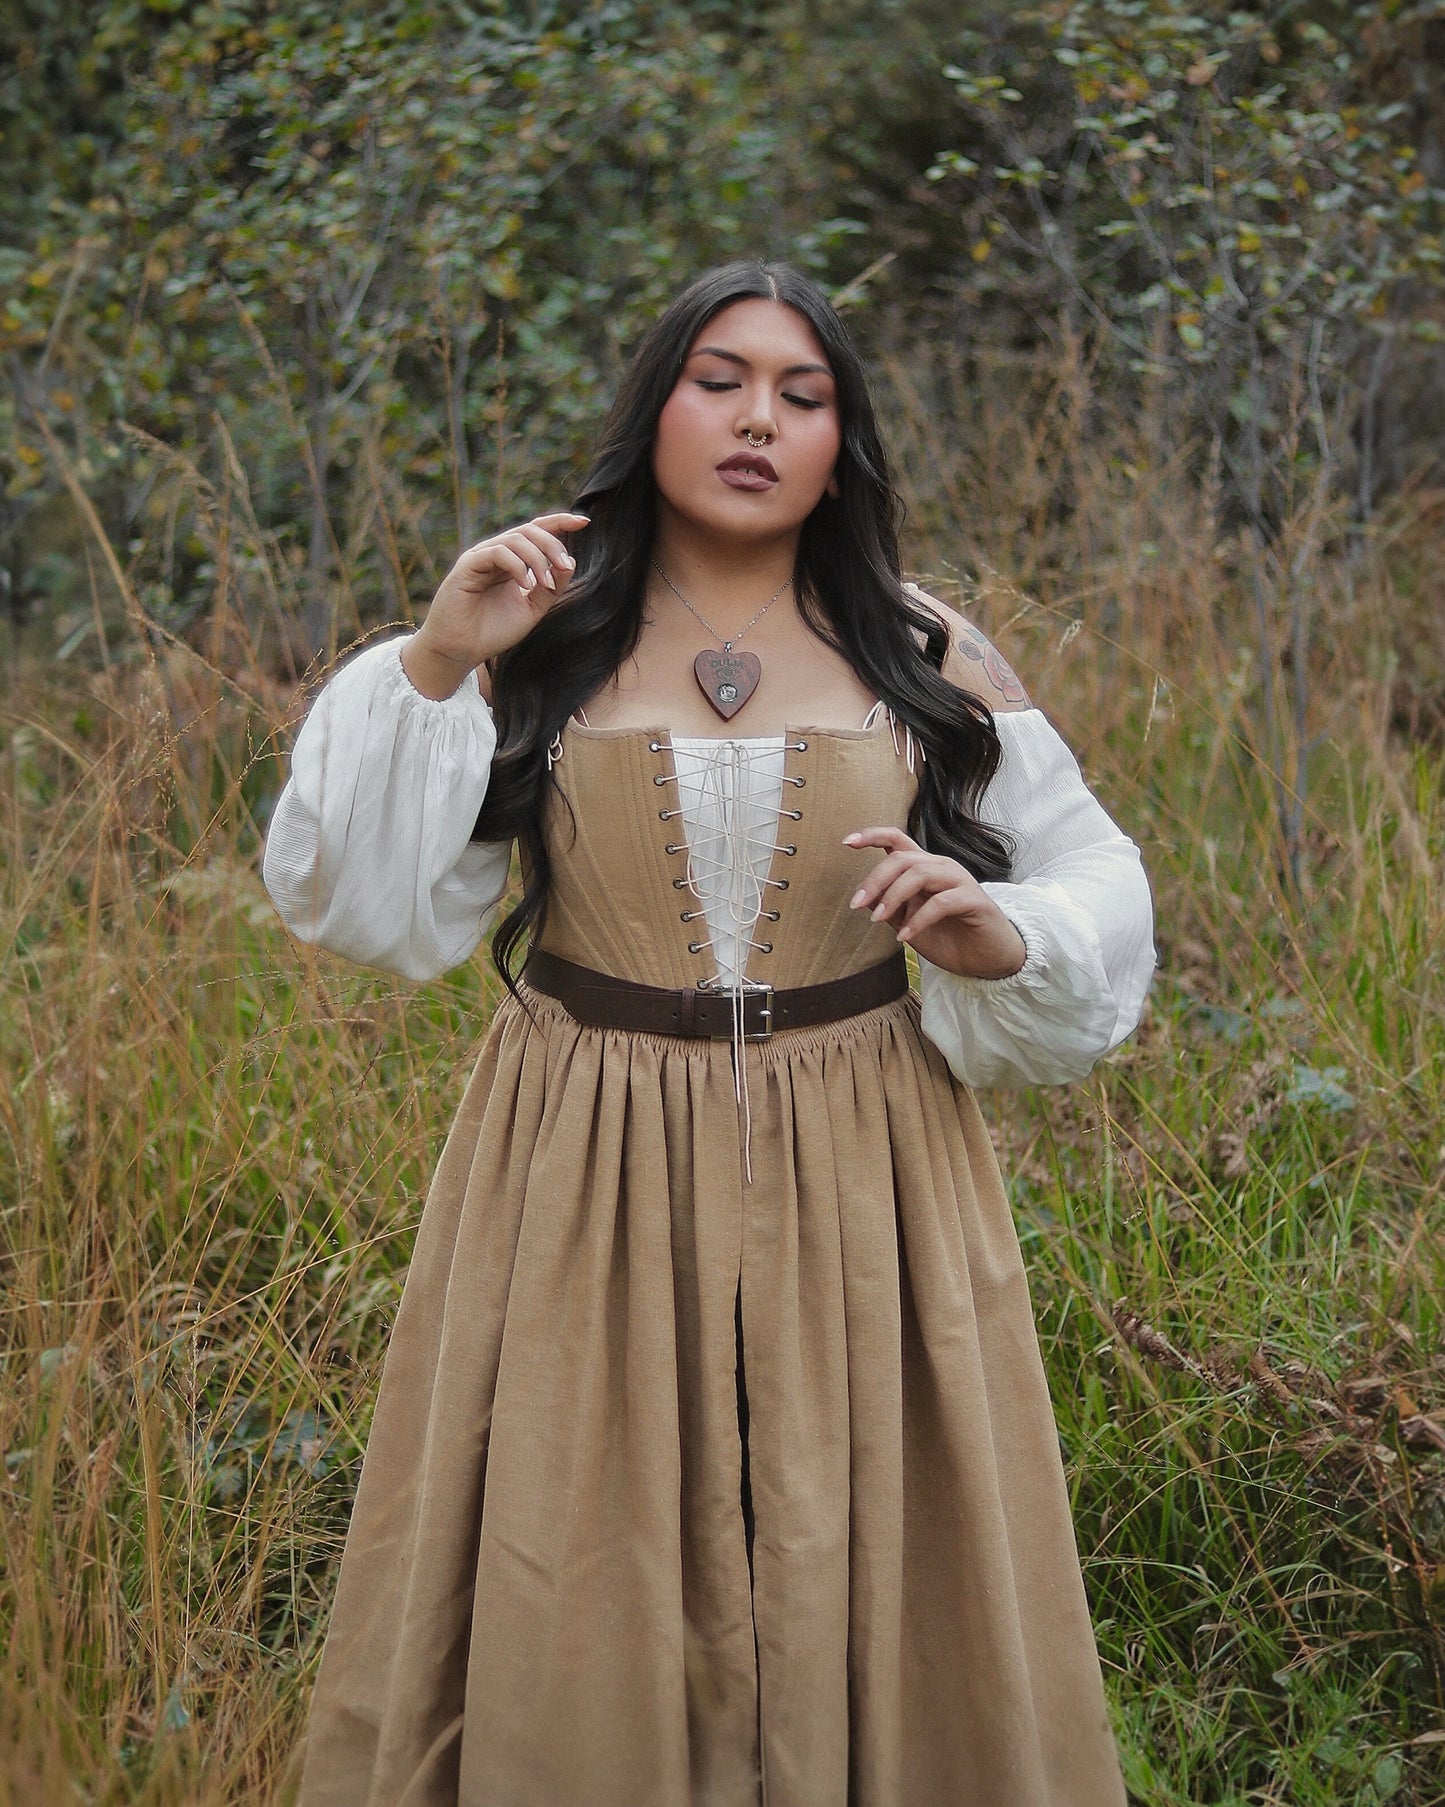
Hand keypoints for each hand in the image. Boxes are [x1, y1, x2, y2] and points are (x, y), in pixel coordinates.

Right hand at [402, 512, 589, 698]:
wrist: (460, 651)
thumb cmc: (492, 632)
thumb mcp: (532, 609)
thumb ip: (551, 588)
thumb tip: (570, 563)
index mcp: (512, 561)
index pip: (537, 531)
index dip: (559, 523)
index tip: (584, 522)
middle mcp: (496, 554)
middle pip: (530, 530)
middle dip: (552, 545)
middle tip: (565, 566)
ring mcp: (481, 557)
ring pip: (515, 539)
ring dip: (537, 559)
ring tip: (545, 584)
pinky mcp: (468, 566)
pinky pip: (497, 552)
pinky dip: (517, 566)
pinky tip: (525, 586)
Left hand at [844, 826, 1026, 978]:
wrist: (987, 959)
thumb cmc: (949, 937)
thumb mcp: (909, 922)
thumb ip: (891, 908)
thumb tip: (864, 900)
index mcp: (924, 868)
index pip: (897, 840)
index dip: (872, 835)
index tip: (846, 842)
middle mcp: (941, 867)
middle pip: (902, 857)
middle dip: (875, 879)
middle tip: (856, 905)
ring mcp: (960, 881)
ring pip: (920, 872)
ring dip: (893, 896)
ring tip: (877, 920)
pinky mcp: (974, 900)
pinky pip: (941, 902)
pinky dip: (918, 919)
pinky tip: (905, 937)